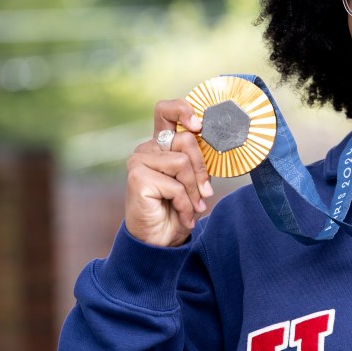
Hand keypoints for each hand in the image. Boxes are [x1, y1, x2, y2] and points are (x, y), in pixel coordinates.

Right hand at [124, 99, 213, 246]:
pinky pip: (175, 184)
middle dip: (201, 170)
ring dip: (193, 191)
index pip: (166, 111)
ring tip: (192, 207)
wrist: (160, 240)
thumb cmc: (177, 209)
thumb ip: (198, 161)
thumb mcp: (193, 181)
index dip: (183, 110)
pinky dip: (185, 204)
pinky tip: (182, 215)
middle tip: (204, 194)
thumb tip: (214, 140)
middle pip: (186, 140)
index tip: (198, 125)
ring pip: (183, 163)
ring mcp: (139, 161)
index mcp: (161, 144)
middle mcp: (147, 148)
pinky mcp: (137, 177)